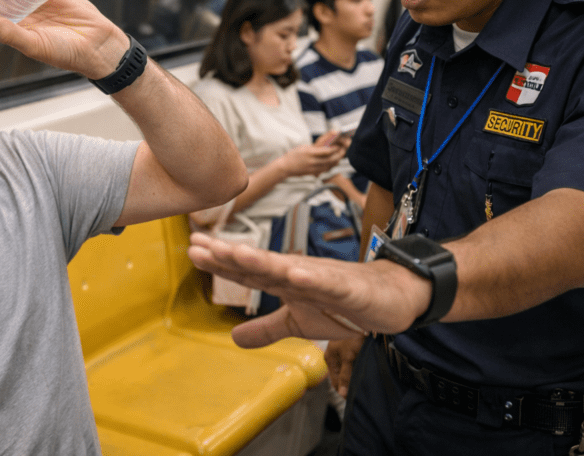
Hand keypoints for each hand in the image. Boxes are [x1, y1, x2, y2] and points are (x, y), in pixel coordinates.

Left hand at [187, 232, 429, 346]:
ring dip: (261, 260)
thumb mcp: (298, 322)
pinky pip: (326, 282)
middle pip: (258, 265)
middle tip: (199, 244)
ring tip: (234, 253)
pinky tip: (293, 273)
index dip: (220, 263)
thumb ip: (266, 328)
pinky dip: (310, 277)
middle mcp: (298, 274)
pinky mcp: (346, 287)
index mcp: (285, 282)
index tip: (193, 250)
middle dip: (229, 255)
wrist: (390, 300)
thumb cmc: (343, 306)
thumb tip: (233, 339)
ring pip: (287, 267)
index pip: (247, 272)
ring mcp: (321, 278)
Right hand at [280, 137, 345, 177]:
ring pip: (331, 165)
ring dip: (338, 159)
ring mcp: (314, 168)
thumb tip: (327, 144)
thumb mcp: (304, 147)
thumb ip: (316, 146)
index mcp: (310, 153)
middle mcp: (313, 162)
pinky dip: (332, 165)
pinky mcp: (314, 173)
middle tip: (344, 149)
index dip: (335, 148)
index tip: (340, 145)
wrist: (286, 167)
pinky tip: (334, 161)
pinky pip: (327, 169)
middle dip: (340, 154)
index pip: (327, 151)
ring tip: (341, 154)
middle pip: (331, 159)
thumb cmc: (293, 155)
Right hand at [325, 336, 365, 397]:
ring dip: (354, 376)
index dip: (343, 391)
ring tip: (364, 382)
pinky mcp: (350, 349)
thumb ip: (345, 375)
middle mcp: (333, 356)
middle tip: (361, 392)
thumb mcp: (349, 357)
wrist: (363, 319)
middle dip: (348, 384)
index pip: (335, 382)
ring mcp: (341, 352)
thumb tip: (341, 394)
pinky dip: (357, 369)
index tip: (354, 399)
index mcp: (329, 358)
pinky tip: (365, 370)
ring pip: (347, 370)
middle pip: (340, 376)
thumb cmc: (353, 336)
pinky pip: (352, 364)